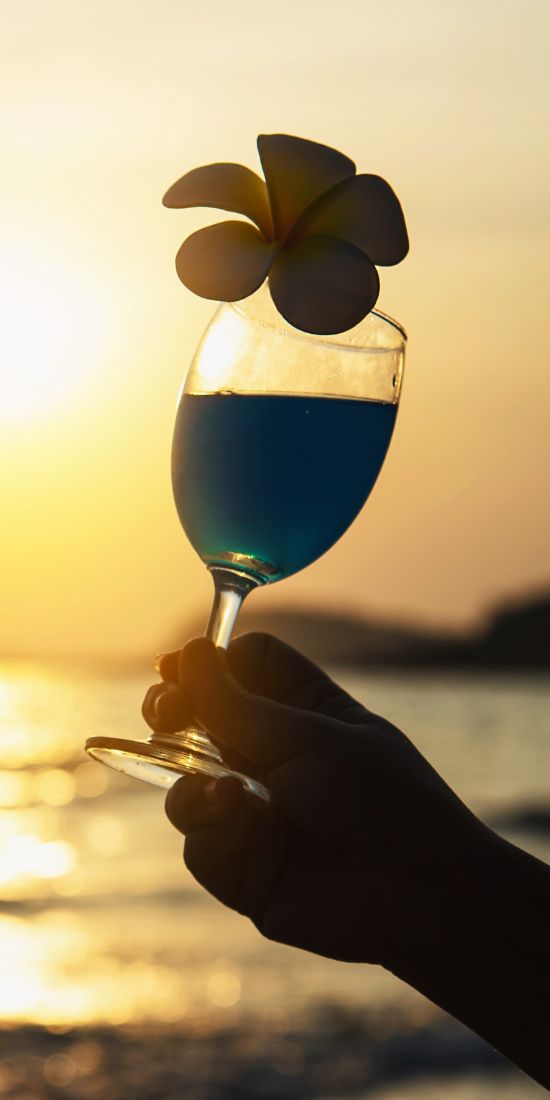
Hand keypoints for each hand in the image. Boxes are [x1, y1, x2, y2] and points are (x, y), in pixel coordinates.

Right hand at [142, 634, 489, 965]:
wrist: (415, 891)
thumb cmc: (380, 798)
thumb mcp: (308, 737)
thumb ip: (238, 704)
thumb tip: (189, 653)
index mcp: (302, 709)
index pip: (242, 665)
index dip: (208, 661)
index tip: (178, 666)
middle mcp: (271, 754)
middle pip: (199, 716)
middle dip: (174, 709)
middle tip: (166, 712)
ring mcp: (252, 808)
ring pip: (183, 777)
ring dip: (187, 772)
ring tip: (221, 785)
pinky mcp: (241, 863)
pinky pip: (197, 838)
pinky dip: (207, 824)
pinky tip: (236, 819)